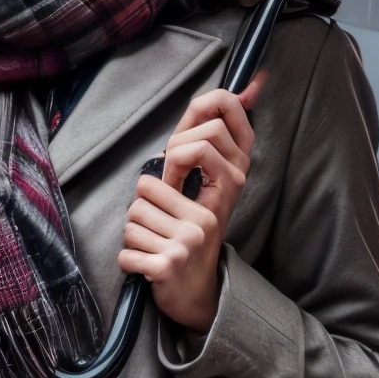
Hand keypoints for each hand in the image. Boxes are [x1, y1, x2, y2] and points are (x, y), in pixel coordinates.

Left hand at [119, 80, 260, 334]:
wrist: (196, 293)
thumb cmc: (195, 227)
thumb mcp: (212, 183)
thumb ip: (213, 135)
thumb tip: (251, 84)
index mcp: (232, 182)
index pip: (216, 127)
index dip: (193, 125)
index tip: (184, 150)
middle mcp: (217, 207)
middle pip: (176, 154)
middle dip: (158, 180)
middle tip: (165, 204)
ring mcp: (192, 236)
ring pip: (136, 204)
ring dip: (137, 224)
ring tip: (157, 238)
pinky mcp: (168, 263)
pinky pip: (127, 243)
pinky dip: (129, 257)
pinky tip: (148, 264)